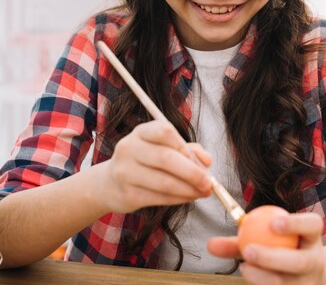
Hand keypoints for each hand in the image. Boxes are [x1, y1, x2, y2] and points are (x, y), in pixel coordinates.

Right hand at [97, 120, 212, 213]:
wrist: (110, 183)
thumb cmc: (145, 161)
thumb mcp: (163, 148)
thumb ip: (188, 150)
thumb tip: (207, 161)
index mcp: (141, 132)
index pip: (164, 131)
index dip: (185, 146)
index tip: (201, 161)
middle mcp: (130, 148)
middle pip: (166, 158)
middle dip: (192, 172)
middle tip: (209, 183)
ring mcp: (125, 172)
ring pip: (164, 182)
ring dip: (188, 190)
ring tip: (202, 193)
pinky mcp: (127, 194)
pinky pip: (158, 198)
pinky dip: (178, 199)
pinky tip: (188, 198)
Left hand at [208, 212, 325, 284]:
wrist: (308, 276)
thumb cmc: (280, 249)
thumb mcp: (268, 238)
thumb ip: (241, 238)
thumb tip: (209, 245)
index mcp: (311, 237)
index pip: (311, 224)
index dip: (295, 223)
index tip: (272, 223)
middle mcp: (314, 261)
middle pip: (299, 261)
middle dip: (273, 257)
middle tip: (248, 250)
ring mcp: (308, 283)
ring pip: (287, 283)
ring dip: (263, 277)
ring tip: (244, 268)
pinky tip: (249, 278)